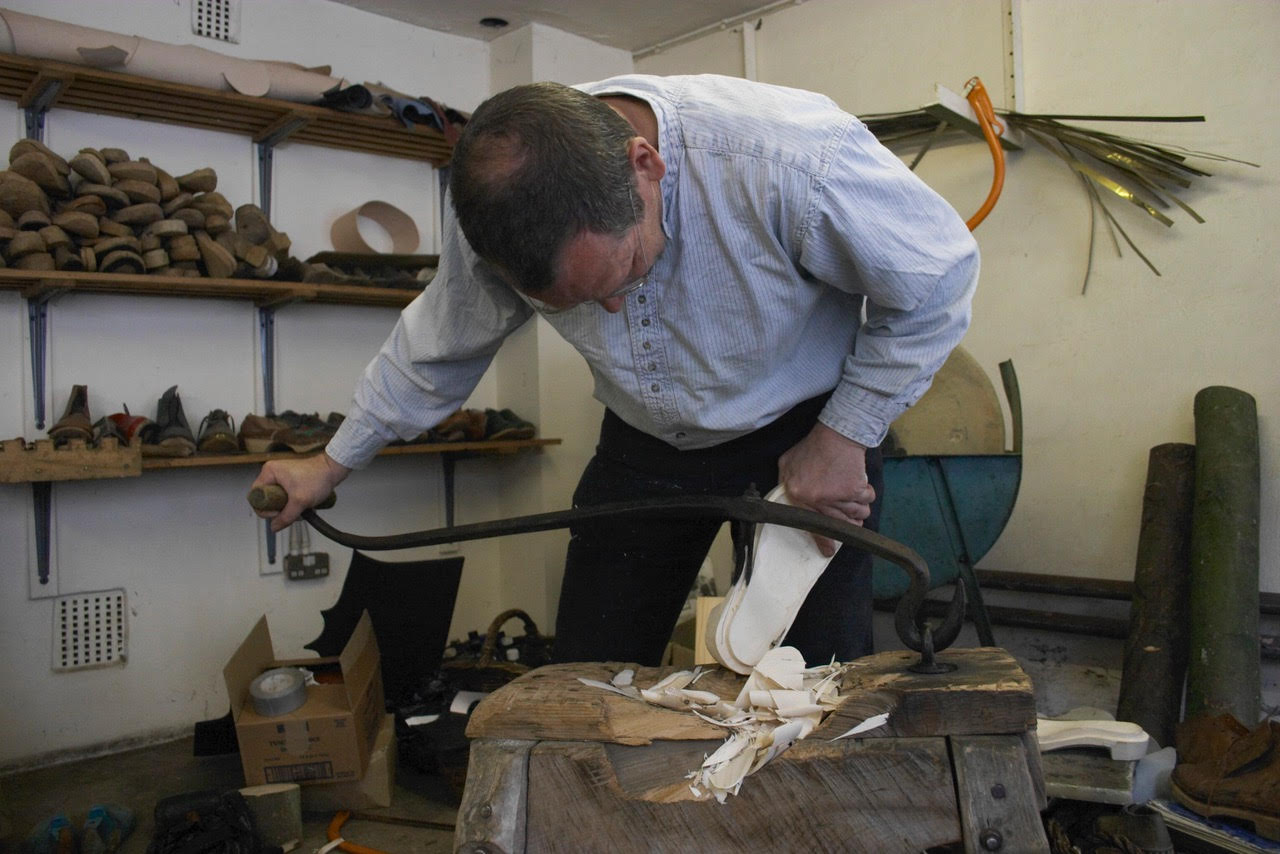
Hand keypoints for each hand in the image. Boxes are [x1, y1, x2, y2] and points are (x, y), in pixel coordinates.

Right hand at [251, 452, 349, 531]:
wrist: (333, 469)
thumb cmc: (317, 479)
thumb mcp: (299, 501)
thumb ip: (285, 517)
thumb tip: (274, 528)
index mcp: (269, 472)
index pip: (255, 495)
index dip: (263, 509)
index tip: (277, 514)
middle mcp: (271, 472)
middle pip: (265, 498)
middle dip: (277, 510)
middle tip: (290, 513)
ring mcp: (280, 476)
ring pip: (275, 499)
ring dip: (286, 508)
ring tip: (299, 510)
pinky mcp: (288, 480)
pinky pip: (283, 495)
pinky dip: (291, 503)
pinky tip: (301, 507)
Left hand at [777, 423, 874, 556]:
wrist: (837, 433)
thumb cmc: (812, 447)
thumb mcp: (788, 463)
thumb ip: (786, 482)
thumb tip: (791, 499)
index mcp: (799, 495)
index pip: (810, 525)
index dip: (822, 542)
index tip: (829, 551)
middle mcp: (817, 500)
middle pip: (842, 525)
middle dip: (851, 523)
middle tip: (851, 517)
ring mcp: (837, 496)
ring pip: (858, 514)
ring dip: (860, 508)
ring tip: (854, 496)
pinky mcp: (855, 490)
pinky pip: (867, 500)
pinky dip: (867, 494)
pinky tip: (859, 483)